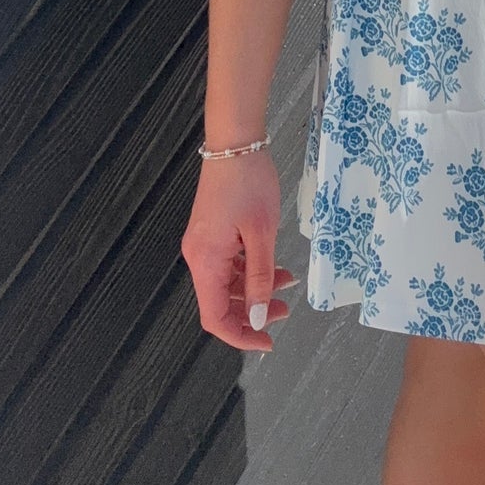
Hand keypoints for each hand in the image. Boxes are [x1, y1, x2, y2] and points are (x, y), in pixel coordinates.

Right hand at [181, 148, 296, 350]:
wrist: (235, 142)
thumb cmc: (248, 182)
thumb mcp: (262, 234)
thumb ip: (260, 278)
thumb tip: (256, 317)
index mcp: (205, 260)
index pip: (215, 317)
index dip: (240, 336)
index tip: (267, 342)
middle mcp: (199, 256)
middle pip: (220, 302)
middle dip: (252, 312)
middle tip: (283, 311)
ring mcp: (204, 244)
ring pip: (227, 283)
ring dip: (254, 289)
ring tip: (286, 283)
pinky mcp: (212, 232)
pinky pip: (228, 264)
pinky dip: (250, 270)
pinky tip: (274, 265)